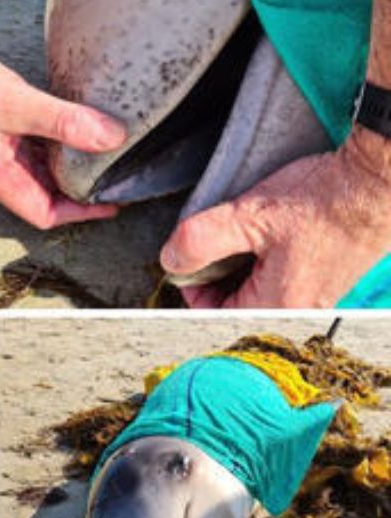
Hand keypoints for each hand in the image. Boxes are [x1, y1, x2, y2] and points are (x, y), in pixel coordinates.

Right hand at [0, 61, 126, 229]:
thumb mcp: (20, 107)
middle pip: (50, 192)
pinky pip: (40, 145)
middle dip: (82, 188)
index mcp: (4, 177)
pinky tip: (77, 126)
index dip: (80, 212)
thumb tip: (110, 137)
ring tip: (104, 151)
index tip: (110, 203)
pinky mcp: (8, 130)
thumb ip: (64, 121)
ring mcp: (6, 151)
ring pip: (47, 169)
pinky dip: (62, 141)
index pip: (47, 212)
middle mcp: (6, 169)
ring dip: (74, 163)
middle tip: (114, 177)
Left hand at [161, 128, 390, 307]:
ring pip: (256, 286)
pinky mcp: (326, 275)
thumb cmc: (323, 200)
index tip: (188, 255)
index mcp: (275, 304)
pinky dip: (265, 255)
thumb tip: (170, 260)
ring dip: (241, 260)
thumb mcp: (249, 216)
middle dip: (216, 270)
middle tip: (216, 235)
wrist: (380, 180)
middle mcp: (297, 308)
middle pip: (234, 301)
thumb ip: (200, 241)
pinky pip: (280, 275)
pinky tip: (269, 229)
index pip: (212, 313)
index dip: (192, 285)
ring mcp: (315, 293)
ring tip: (245, 229)